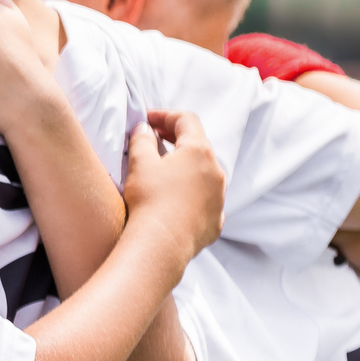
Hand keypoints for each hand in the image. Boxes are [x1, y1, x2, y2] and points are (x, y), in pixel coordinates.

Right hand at [123, 111, 224, 262]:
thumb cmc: (150, 200)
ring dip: (185, 168)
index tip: (146, 120)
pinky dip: (190, 194)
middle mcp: (216, 172)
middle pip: (198, 146)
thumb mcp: (140, 163)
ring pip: (204, 174)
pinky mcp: (215, 220)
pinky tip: (173, 202)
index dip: (164, 115)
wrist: (160, 245)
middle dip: (175, 139)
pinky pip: (204, 200)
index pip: (186, 120)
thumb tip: (144, 129)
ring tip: (162, 173)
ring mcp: (219, 197)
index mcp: (199, 151)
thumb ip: (142, 140)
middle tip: (152, 139)